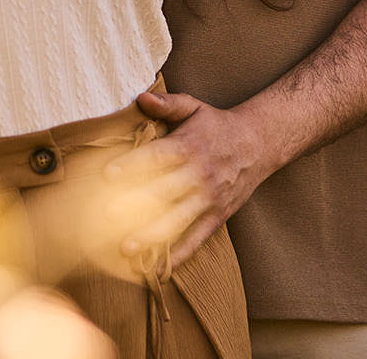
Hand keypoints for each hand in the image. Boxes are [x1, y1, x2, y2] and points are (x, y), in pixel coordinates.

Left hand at [104, 89, 287, 265]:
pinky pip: (197, 238)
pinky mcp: (218, 216)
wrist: (259, 144)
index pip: (157, 157)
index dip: (132, 165)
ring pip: (179, 220)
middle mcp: (199, 175)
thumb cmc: (217, 125)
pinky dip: (179, 255)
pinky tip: (159, 268)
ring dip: (153, 236)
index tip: (108, 174)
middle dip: (135, 205)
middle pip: (164, 192)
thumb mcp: (194, 107)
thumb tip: (141, 98)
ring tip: (127, 247)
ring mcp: (210, 198)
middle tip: (107, 216)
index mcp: (189, 146)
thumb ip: (167, 104)